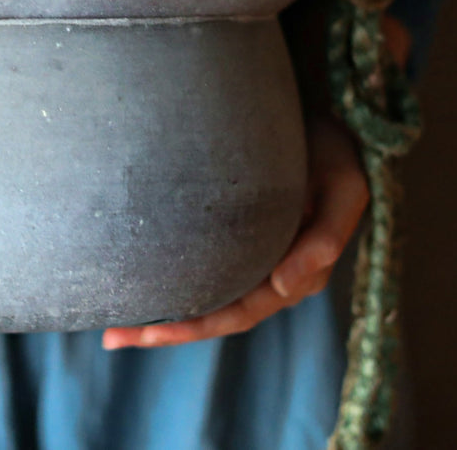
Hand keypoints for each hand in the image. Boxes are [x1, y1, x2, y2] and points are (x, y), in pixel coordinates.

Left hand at [101, 113, 368, 349]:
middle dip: (165, 330)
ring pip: (207, 299)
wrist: (330, 120)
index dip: (194, 327)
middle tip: (112, 337)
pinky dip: (176, 283)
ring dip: (163, 315)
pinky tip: (140, 284)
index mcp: (298, 275)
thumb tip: (284, 286)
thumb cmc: (335, 152)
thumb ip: (326, 237)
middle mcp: (274, 275)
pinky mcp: (241, 238)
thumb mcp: (344, 189)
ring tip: (113, 327)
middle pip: (214, 316)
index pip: (239, 314)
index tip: (152, 330)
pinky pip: (207, 271)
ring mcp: (257, 258)